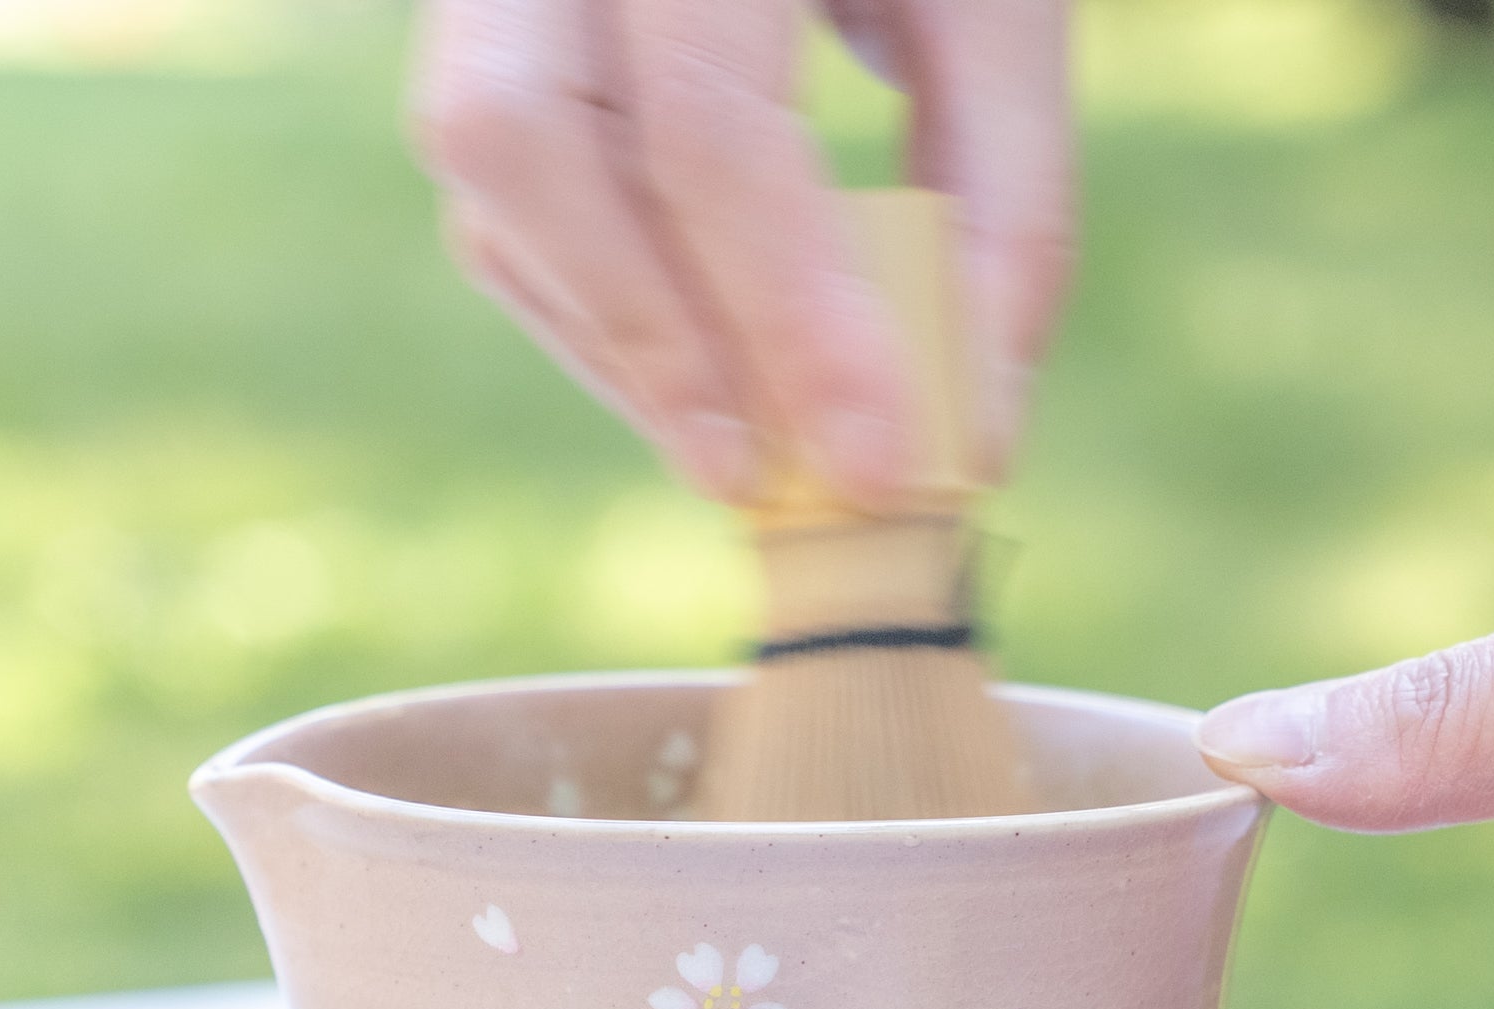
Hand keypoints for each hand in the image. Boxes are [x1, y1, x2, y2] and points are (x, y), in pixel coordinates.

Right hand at [410, 0, 1071, 503]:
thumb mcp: (1002, 2)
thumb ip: (1009, 201)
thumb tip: (976, 434)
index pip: (706, 113)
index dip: (789, 309)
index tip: (879, 463)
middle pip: (523, 138)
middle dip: (654, 338)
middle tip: (763, 476)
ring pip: (486, 178)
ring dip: (614, 344)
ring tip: (738, 454)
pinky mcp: (485, 37)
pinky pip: (496, 202)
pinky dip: (595, 314)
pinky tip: (696, 382)